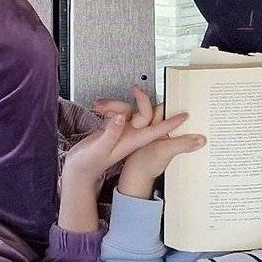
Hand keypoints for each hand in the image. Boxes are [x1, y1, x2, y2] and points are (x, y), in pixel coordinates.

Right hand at [62, 87, 202, 192]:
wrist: (77, 172)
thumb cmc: (88, 164)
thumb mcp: (100, 148)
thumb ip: (111, 132)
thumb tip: (122, 116)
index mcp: (133, 141)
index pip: (158, 129)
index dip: (172, 122)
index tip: (184, 115)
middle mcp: (130, 136)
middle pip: (143, 114)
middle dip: (138, 101)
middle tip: (134, 90)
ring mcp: (122, 134)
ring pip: (128, 112)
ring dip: (117, 105)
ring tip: (101, 104)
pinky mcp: (113, 131)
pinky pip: (118, 115)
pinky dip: (110, 109)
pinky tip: (99, 108)